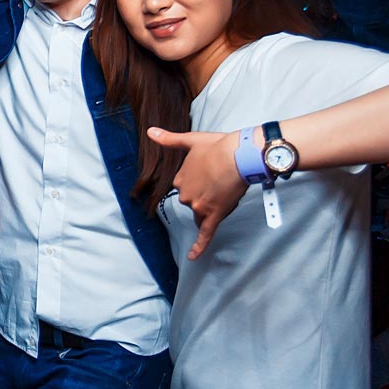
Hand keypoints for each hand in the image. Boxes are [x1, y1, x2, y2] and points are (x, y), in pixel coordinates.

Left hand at [148, 126, 247, 259]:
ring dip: (211, 208)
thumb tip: (150, 131)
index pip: (186, 186)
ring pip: (201, 214)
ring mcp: (199, 206)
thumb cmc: (218, 146)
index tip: (211, 172)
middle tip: (222, 180)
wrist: (239, 156)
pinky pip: (205, 235)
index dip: (200, 180)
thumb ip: (169, 139)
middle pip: (193, 201)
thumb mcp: (190, 140)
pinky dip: (198, 247)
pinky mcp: (214, 216)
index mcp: (180, 179)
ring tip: (226, 192)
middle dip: (206, 194)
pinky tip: (192, 257)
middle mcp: (186, 195)